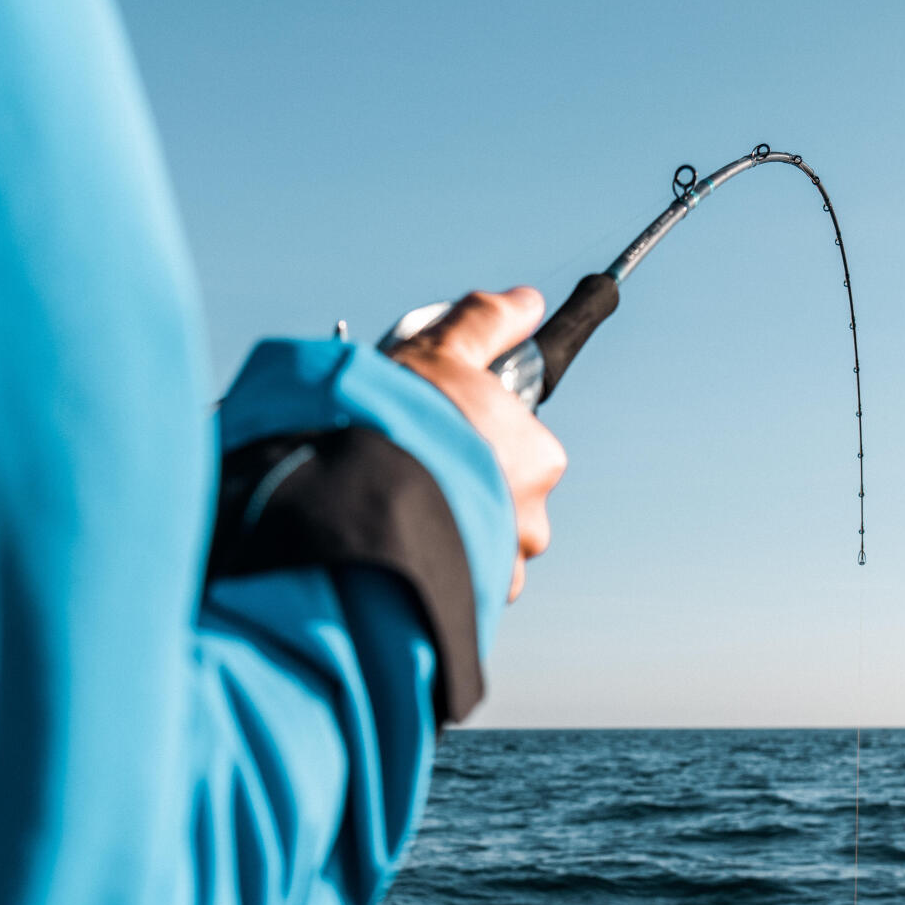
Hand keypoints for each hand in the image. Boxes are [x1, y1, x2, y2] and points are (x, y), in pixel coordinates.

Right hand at [387, 287, 565, 601]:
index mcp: (540, 456)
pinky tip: (404, 548)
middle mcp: (534, 516)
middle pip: (504, 497)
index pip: (519, 445)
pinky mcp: (474, 602)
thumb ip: (487, 323)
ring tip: (404, 513)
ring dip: (454, 533)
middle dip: (465, 485)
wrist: (364, 504)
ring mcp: (504, 565)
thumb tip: (527, 302)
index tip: (440, 431)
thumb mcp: (444, 353)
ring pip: (486, 547)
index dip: (475, 434)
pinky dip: (440, 571)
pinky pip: (463, 586)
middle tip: (413, 468)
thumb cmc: (406, 425)